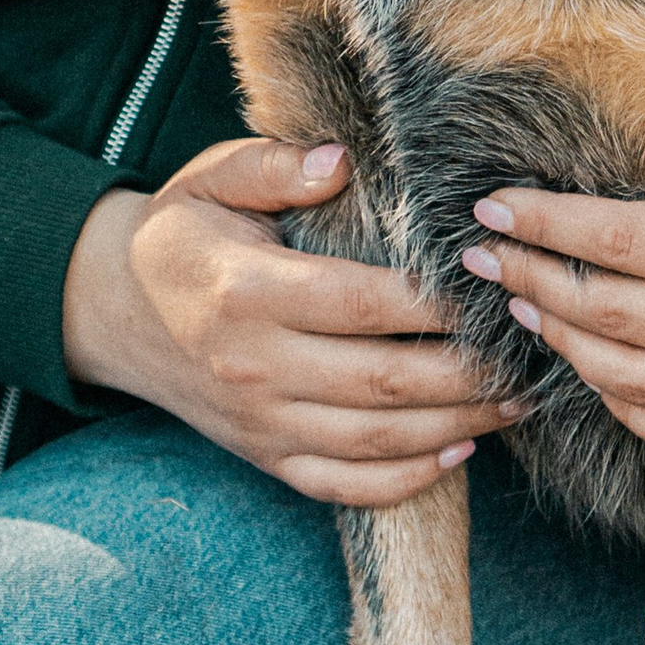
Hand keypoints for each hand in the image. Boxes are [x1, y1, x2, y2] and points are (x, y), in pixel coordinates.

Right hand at [62, 136, 520, 505]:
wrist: (113, 309)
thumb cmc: (180, 233)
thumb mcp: (211, 177)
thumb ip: (276, 164)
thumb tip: (341, 159)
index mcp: (247, 292)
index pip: (361, 304)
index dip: (434, 302)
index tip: (491, 284)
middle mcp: (255, 367)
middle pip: (384, 381)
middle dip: (470, 373)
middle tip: (532, 353)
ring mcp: (261, 422)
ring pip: (375, 440)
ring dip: (458, 424)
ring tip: (519, 401)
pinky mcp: (265, 456)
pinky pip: (343, 484)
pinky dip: (405, 478)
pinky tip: (458, 449)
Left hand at [457, 69, 644, 457]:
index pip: (621, 243)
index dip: (546, 225)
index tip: (491, 204)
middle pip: (606, 316)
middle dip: (528, 279)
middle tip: (475, 252)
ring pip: (625, 380)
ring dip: (559, 342)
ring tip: (516, 299)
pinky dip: (614, 398)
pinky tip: (585, 359)